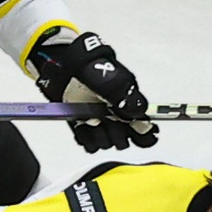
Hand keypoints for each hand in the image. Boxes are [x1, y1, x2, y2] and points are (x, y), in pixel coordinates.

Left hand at [29, 32, 155, 152]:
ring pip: (106, 144)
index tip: (131, 128)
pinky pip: (90, 145)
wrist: (66, 66)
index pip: (145, 132)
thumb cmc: (93, 68)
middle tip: (107, 118)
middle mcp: (118, 119)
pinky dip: (85, 136)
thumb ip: (128, 97)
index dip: (142, 135)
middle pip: (123, 142)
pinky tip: (82, 123)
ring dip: (98, 134)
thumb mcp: (115, 79)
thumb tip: (138, 112)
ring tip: (90, 119)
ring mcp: (101, 125)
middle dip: (115, 133)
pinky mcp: (85, 130)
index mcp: (131, 107)